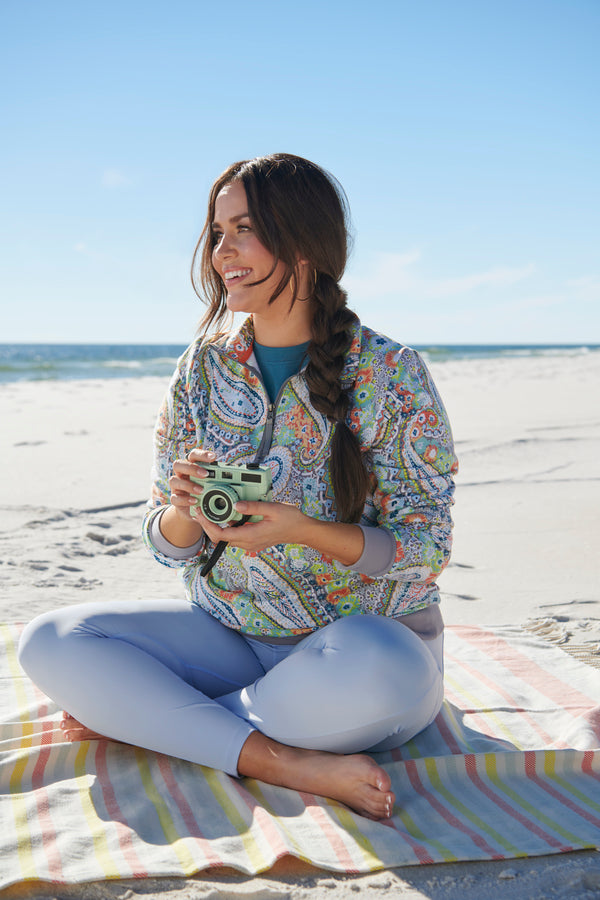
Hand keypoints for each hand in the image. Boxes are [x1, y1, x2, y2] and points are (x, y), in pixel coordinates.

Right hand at [168, 448, 215, 522]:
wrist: (194, 510)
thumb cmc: (206, 493)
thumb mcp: (213, 485)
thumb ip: (220, 480)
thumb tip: (237, 479)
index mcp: (191, 466)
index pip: (193, 455)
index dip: (201, 454)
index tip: (214, 457)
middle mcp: (181, 474)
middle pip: (178, 464)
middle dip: (192, 468)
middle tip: (206, 474)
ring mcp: (176, 486)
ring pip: (174, 480)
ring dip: (189, 485)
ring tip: (202, 490)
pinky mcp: (175, 499)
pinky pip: (175, 498)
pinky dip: (185, 499)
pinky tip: (194, 501)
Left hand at [194, 499, 308, 552]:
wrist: (302, 531)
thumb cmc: (290, 520)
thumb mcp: (273, 508)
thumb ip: (253, 507)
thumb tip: (236, 505)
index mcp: (251, 536)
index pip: (221, 534)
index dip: (208, 525)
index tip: (200, 513)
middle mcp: (249, 543)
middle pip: (220, 539)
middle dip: (208, 525)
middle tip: (200, 511)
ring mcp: (251, 544)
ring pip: (227, 538)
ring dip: (217, 526)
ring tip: (210, 511)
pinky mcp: (253, 541)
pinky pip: (235, 536)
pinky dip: (227, 527)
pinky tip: (227, 515)